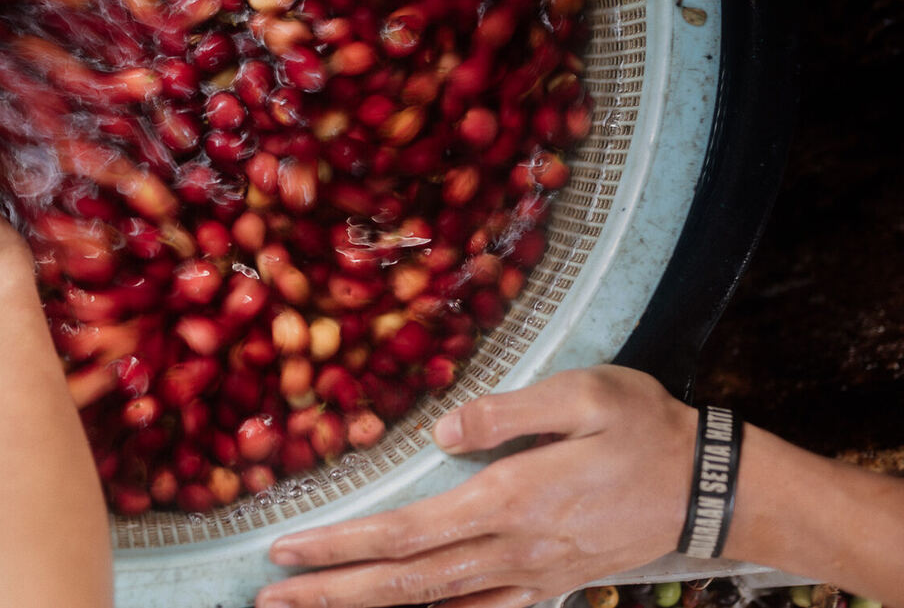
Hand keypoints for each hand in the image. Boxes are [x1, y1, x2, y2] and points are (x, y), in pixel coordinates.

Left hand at [258, 367, 695, 607]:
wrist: (712, 484)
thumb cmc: (644, 426)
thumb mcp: (583, 393)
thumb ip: (507, 410)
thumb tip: (442, 430)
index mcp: (510, 498)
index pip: (405, 533)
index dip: (340, 546)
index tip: (283, 551)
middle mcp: (513, 548)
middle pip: (406, 583)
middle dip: (331, 593)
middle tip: (267, 598)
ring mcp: (533, 575)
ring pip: (436, 605)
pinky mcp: (552, 582)